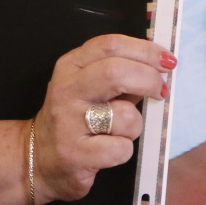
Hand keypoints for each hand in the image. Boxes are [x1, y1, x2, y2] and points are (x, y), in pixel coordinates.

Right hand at [34, 34, 174, 202]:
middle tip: (161, 90)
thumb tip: (158, 66)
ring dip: (136, 124)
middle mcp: (67, 90)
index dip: (144, 50)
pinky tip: (109, 150)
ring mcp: (68, 122)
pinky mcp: (75, 154)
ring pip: (125, 115)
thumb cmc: (75, 118)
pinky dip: (125, 150)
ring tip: (121, 131)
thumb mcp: (89, 86)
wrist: (38, 159)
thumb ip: (120, 74)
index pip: (110, 45)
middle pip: (116, 72)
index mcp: (71, 66)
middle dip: (149, 79)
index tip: (166, 60)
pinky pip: (121, 148)